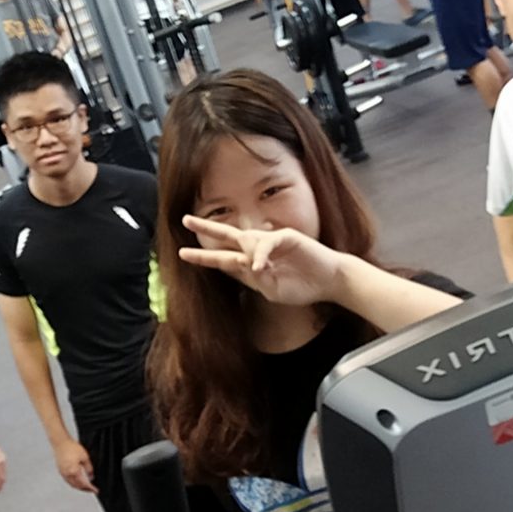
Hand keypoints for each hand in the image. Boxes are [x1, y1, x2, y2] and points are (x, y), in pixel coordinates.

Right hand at [53, 439, 96, 492]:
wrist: (61, 442)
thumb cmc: (72, 447)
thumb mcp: (85, 457)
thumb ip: (89, 469)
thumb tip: (91, 477)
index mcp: (74, 471)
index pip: (84, 484)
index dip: (90, 488)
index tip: (96, 490)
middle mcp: (67, 474)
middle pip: (77, 486)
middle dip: (85, 489)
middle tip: (92, 490)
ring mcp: (63, 473)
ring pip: (72, 484)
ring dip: (79, 487)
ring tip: (86, 487)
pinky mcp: (60, 471)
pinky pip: (68, 480)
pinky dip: (74, 483)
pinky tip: (78, 481)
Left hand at [179, 215, 350, 306]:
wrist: (328, 282)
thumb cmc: (302, 287)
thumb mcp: (272, 291)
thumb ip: (256, 281)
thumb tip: (245, 267)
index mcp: (252, 265)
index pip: (224, 259)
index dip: (205, 257)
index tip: (183, 254)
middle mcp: (258, 250)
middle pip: (228, 237)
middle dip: (207, 229)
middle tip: (186, 220)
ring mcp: (272, 242)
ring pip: (247, 240)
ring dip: (236, 247)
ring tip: (244, 264)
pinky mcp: (287, 238)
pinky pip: (269, 245)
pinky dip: (262, 255)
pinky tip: (260, 266)